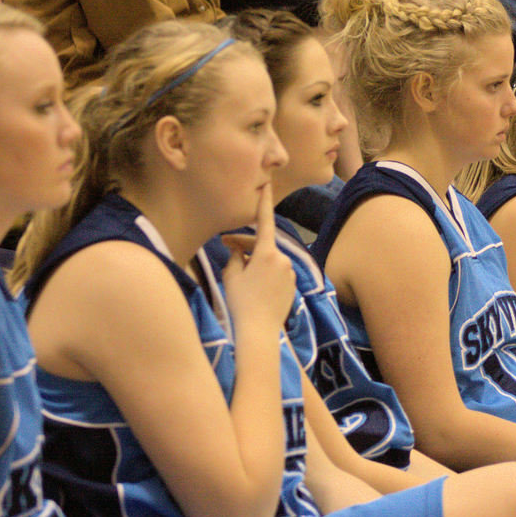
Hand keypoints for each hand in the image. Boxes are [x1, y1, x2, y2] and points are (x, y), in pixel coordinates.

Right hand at [220, 186, 295, 331]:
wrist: (259, 331)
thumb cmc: (241, 302)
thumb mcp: (231, 275)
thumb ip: (234, 256)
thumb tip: (238, 249)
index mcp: (267, 253)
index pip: (265, 221)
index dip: (264, 202)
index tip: (267, 185)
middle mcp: (283, 259)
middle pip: (262, 244)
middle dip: (244, 242)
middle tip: (224, 244)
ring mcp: (289, 273)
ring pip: (268, 259)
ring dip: (253, 259)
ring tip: (236, 272)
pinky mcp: (292, 286)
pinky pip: (275, 272)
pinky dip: (263, 272)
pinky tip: (251, 287)